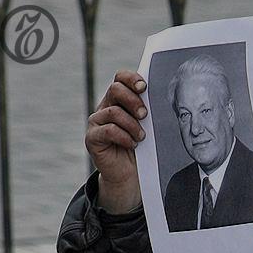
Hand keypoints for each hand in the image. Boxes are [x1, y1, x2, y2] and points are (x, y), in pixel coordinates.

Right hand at [86, 70, 147, 213]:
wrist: (130, 174)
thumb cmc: (142, 148)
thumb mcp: (148, 126)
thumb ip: (148, 110)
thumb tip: (160, 96)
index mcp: (119, 100)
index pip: (120, 78)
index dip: (131, 78)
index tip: (144, 87)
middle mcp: (106, 107)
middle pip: (115, 89)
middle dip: (133, 100)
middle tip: (145, 115)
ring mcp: (96, 122)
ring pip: (113, 112)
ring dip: (131, 124)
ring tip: (141, 137)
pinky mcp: (92, 138)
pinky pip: (108, 130)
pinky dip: (123, 137)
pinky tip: (132, 144)